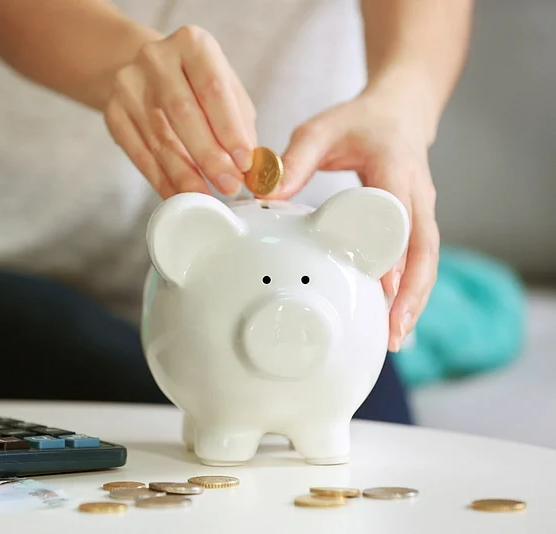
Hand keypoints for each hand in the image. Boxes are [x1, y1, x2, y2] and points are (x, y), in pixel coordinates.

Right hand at [103, 25, 256, 197]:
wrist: (149, 73)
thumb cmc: (197, 84)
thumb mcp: (226, 90)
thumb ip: (240, 125)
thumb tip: (252, 170)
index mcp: (192, 44)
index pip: (213, 89)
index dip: (230, 130)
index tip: (244, 163)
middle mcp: (156, 59)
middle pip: (182, 114)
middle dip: (208, 156)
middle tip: (228, 185)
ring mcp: (129, 85)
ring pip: (159, 138)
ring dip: (184, 174)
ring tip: (205, 198)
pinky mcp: (113, 112)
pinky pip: (138, 154)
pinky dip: (160, 179)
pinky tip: (178, 195)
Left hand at [269, 91, 439, 351]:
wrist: (399, 114)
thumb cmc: (357, 122)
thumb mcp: (321, 129)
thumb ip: (294, 159)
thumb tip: (264, 192)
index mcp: (395, 169)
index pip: (399, 217)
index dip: (392, 253)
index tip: (382, 288)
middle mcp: (417, 195)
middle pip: (424, 251)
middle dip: (411, 294)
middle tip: (393, 333)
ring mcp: (423, 212)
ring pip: (427, 263)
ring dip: (413, 301)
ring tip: (395, 340)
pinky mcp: (418, 225)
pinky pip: (419, 262)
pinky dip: (409, 292)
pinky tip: (394, 320)